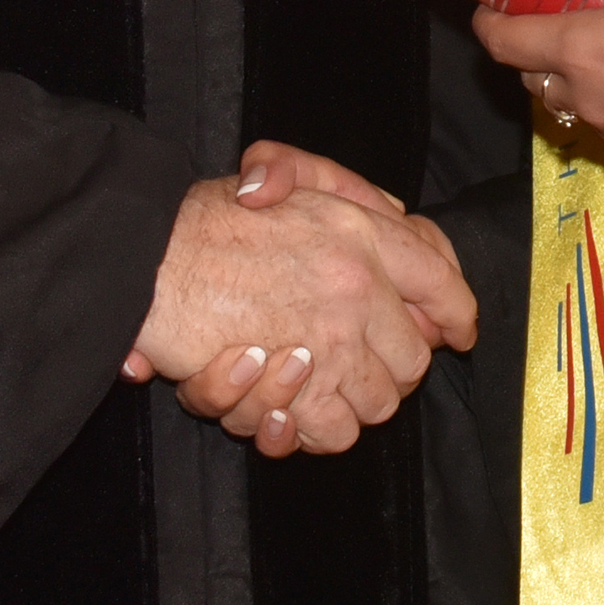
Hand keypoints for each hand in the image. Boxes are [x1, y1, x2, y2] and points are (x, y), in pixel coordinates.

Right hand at [125, 169, 475, 456]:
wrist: (145, 258)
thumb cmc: (206, 219)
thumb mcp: (278, 173)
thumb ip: (338, 187)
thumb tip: (402, 216)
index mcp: (359, 230)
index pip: (441, 277)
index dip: (455, 310)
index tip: (458, 331)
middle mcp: (356, 285)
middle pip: (414, 358)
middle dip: (391, 369)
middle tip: (352, 364)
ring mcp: (330, 341)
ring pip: (377, 402)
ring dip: (347, 402)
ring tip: (306, 385)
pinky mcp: (296, 389)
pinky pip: (333, 431)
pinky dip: (312, 429)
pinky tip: (285, 410)